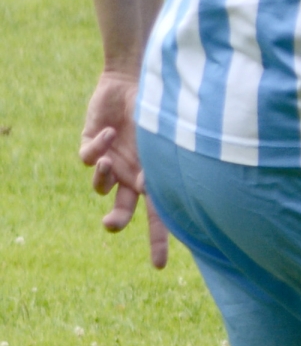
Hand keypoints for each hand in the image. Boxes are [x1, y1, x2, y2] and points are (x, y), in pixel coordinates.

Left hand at [78, 71, 168, 267]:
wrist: (135, 78)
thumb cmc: (161, 106)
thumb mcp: (166, 139)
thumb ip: (158, 165)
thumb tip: (149, 190)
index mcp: (155, 177)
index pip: (161, 216)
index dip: (160, 242)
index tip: (158, 267)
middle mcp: (132, 174)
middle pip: (123, 210)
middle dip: (116, 220)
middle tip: (110, 223)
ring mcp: (112, 161)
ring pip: (100, 188)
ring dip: (103, 180)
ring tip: (108, 164)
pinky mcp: (91, 145)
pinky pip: (88, 158)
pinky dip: (97, 147)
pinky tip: (109, 131)